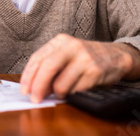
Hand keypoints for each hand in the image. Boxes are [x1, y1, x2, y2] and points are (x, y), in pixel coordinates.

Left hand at [19, 34, 139, 102]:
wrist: (116, 55)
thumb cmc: (85, 57)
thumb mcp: (66, 54)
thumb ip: (49, 65)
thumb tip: (34, 86)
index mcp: (60, 40)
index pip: (38, 57)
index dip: (28, 75)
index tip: (24, 89)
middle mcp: (72, 46)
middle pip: (47, 68)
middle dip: (38, 86)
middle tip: (35, 98)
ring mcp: (84, 58)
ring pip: (61, 83)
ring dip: (57, 93)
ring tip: (60, 93)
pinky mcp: (95, 71)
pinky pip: (76, 90)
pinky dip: (71, 94)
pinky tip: (74, 90)